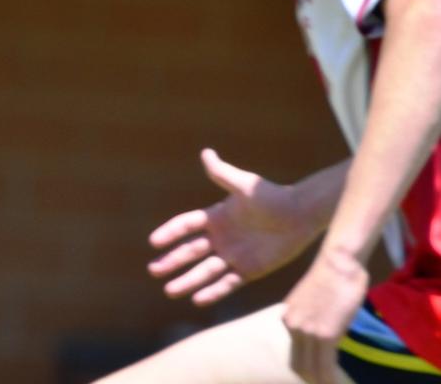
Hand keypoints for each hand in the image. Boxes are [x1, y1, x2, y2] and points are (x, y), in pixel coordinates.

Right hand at [148, 148, 316, 304]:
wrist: (301, 216)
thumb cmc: (272, 196)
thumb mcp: (244, 184)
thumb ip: (222, 173)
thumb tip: (206, 153)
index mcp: (215, 216)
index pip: (186, 226)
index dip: (170, 233)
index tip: (154, 242)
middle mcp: (221, 238)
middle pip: (190, 252)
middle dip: (172, 261)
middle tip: (153, 270)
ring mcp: (233, 255)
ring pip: (205, 271)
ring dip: (187, 281)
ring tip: (169, 291)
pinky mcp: (249, 271)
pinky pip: (227, 284)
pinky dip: (213, 292)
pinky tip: (197, 300)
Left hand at [283, 248, 367, 382]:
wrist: (337, 263)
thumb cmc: (330, 278)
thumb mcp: (310, 302)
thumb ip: (310, 320)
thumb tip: (320, 336)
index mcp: (288, 318)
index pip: (294, 353)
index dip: (306, 369)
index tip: (317, 379)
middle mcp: (293, 326)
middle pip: (298, 364)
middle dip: (311, 379)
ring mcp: (308, 331)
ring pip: (311, 367)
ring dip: (321, 381)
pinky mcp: (326, 334)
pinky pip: (326, 364)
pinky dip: (330, 378)